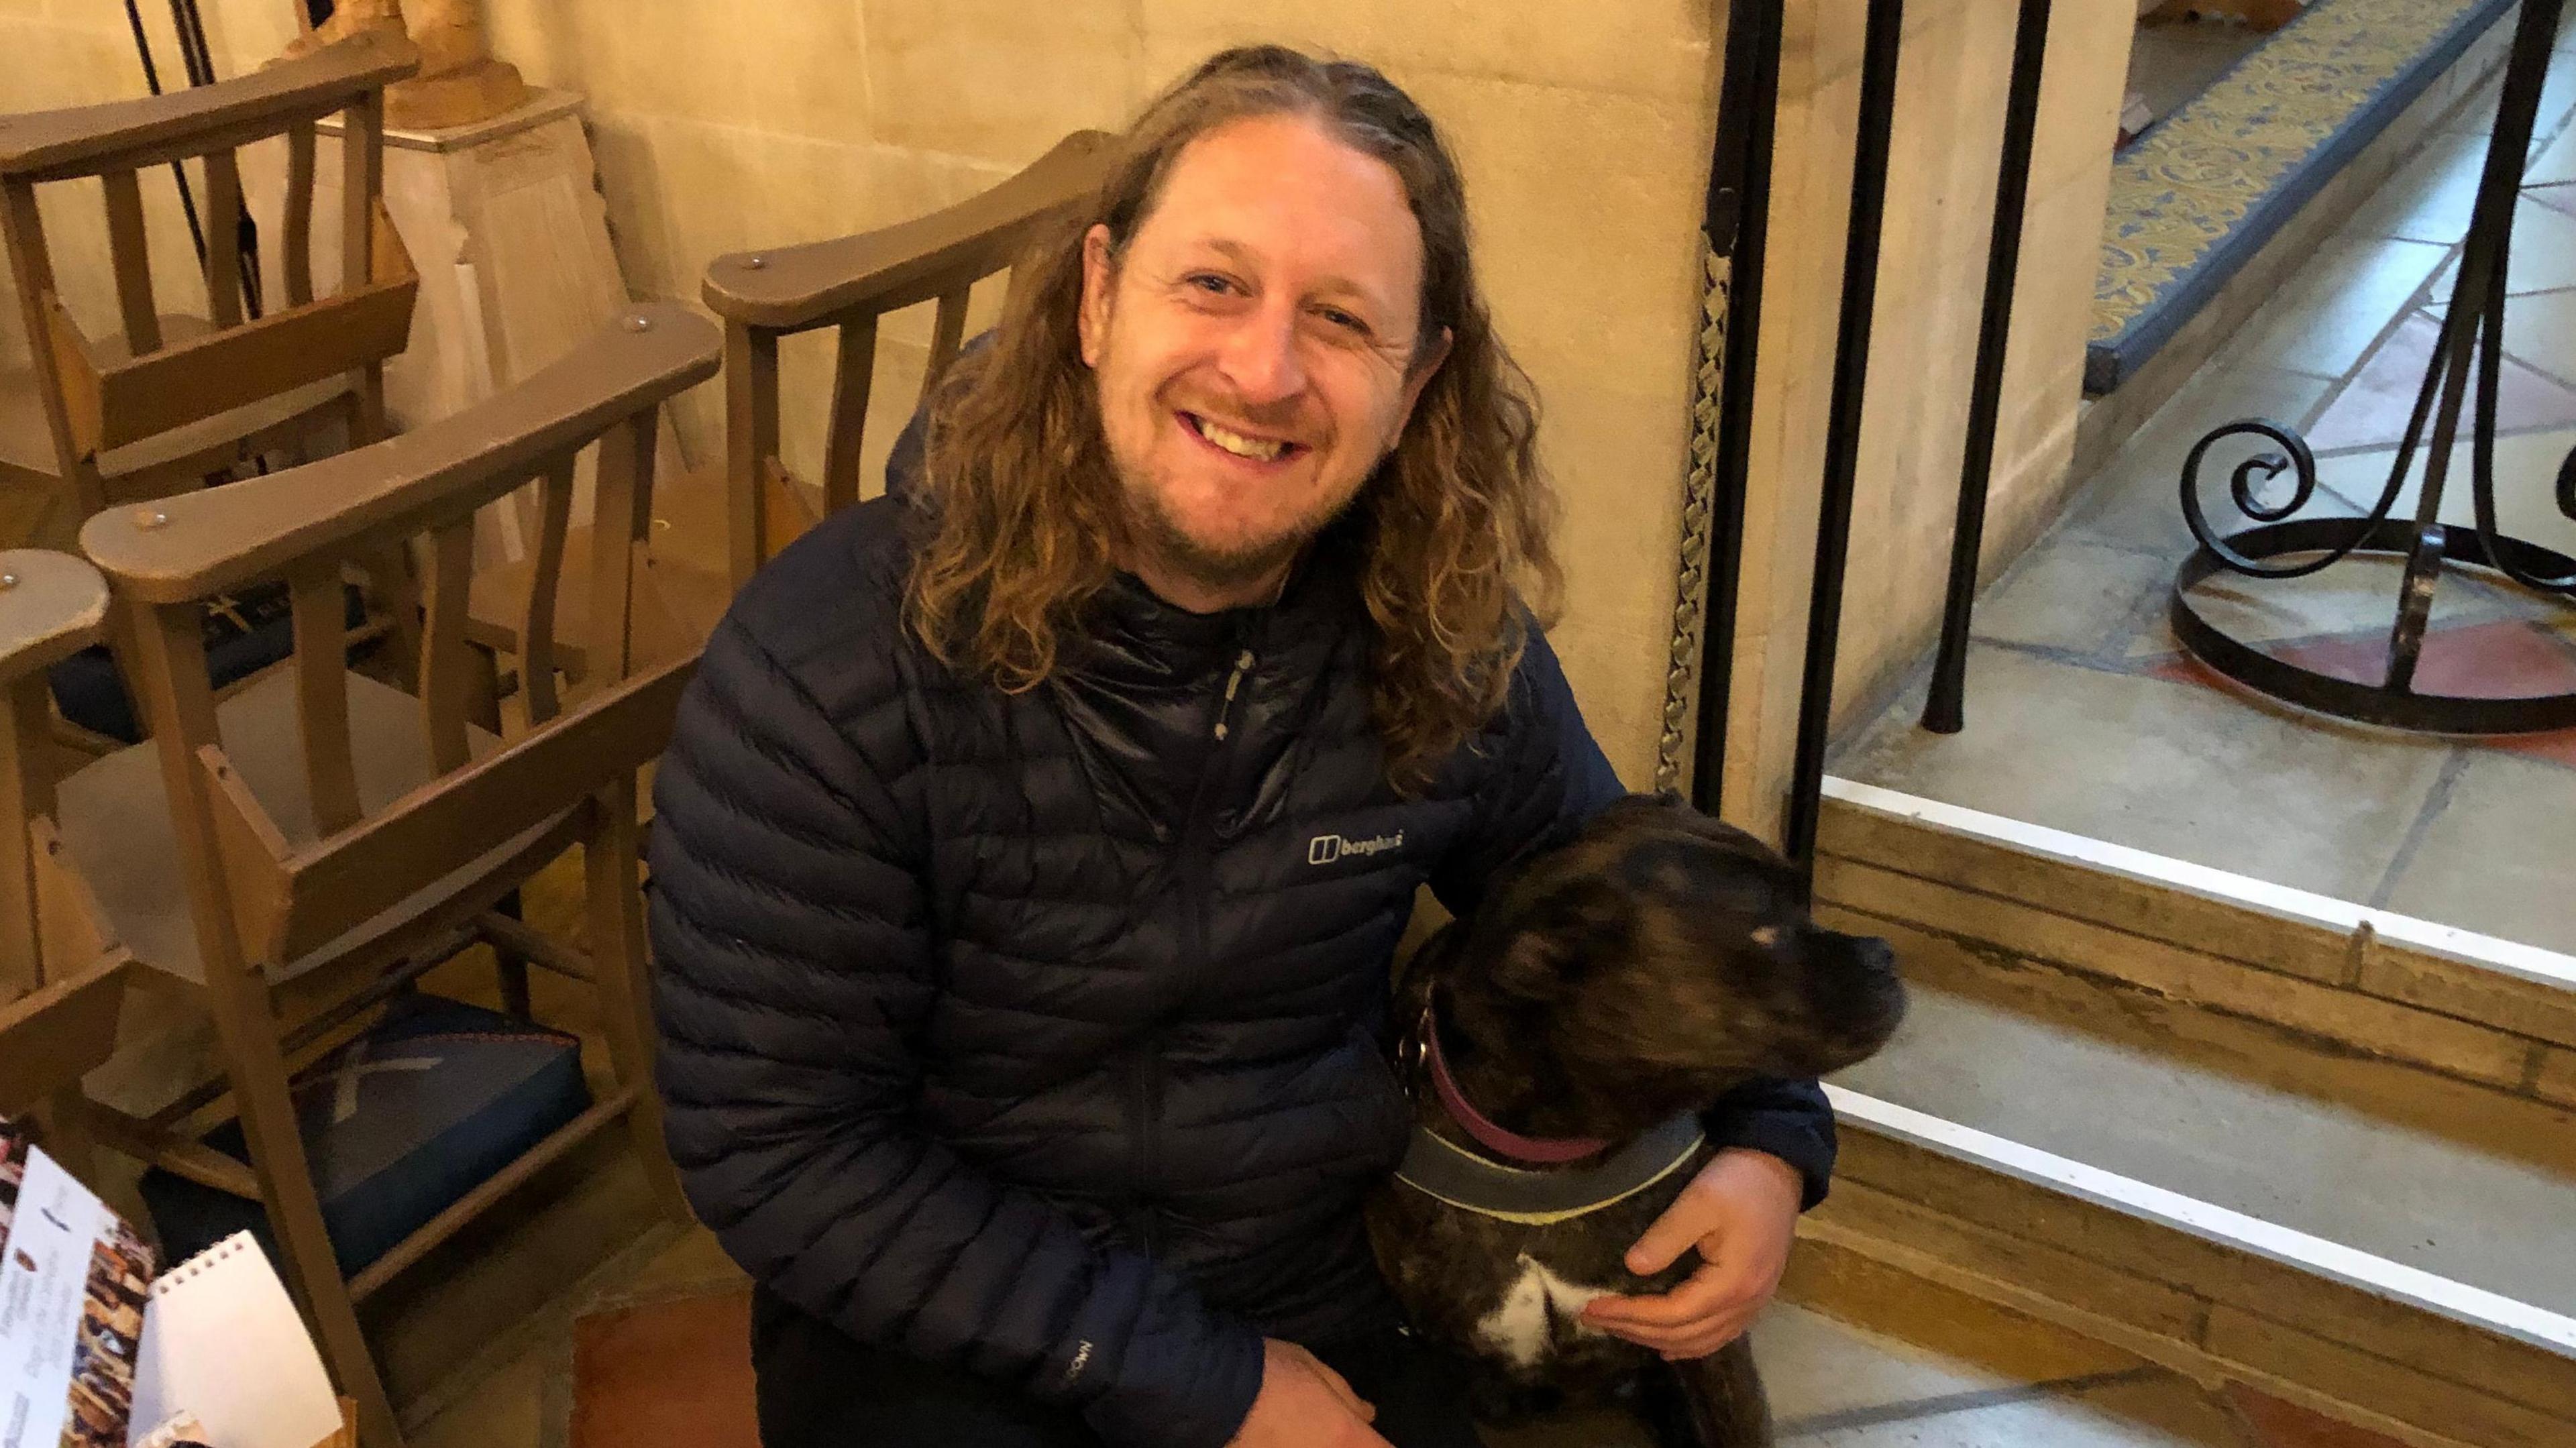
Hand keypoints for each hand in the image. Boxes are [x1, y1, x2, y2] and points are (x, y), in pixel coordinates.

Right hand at [1223, 1338, 1390, 1447]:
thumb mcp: (1312, 1368)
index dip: (1380, 1444)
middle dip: (1346, 1443)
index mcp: (1345, 1437)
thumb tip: (1369, 1414)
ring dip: (1313, 1444)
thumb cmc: (1267, 1371)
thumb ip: (1347, 1397)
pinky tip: (1281, 1437)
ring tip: (1299, 1431)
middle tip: (1321, 1426)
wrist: (1208, 1390)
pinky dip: (1293, 1446)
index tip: (1370, 1435)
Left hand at [1580, 1148, 1801, 1359]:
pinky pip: (1719, 1335)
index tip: (1593, 1307)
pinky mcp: (1753, 1297)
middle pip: (1683, 1334)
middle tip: (1593, 1319)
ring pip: (1700, 1341)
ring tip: (1620, 1329)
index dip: (1630, 1314)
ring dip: (1657, 1340)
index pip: (1672, 1314)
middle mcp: (1745, 1304)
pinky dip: (1689, 1344)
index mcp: (1732, 1283)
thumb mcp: (1699, 1200)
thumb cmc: (1738, 1182)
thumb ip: (1667, 1236)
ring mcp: (1753, 1304)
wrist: (1779, 1170)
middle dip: (1635, 1330)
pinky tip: (1668, 1346)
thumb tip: (1632, 1267)